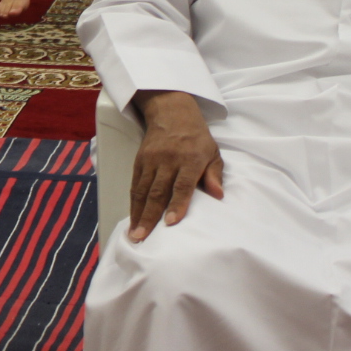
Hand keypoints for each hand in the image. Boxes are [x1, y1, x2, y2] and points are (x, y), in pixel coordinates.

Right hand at [127, 89, 223, 242]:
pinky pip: (135, 184)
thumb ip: (215, 174)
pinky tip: (132, 218)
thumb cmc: (196, 138)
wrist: (172, 112)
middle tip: (142, 237)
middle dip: (150, 216)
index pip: (182, 185)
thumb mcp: (213, 152)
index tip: (170, 223)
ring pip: (143, 190)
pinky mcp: (139, 160)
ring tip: (134, 234)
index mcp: (190, 159)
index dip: (176, 204)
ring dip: (138, 214)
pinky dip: (133, 203)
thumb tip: (218, 195)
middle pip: (158, 191)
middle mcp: (168, 160)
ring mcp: (151, 160)